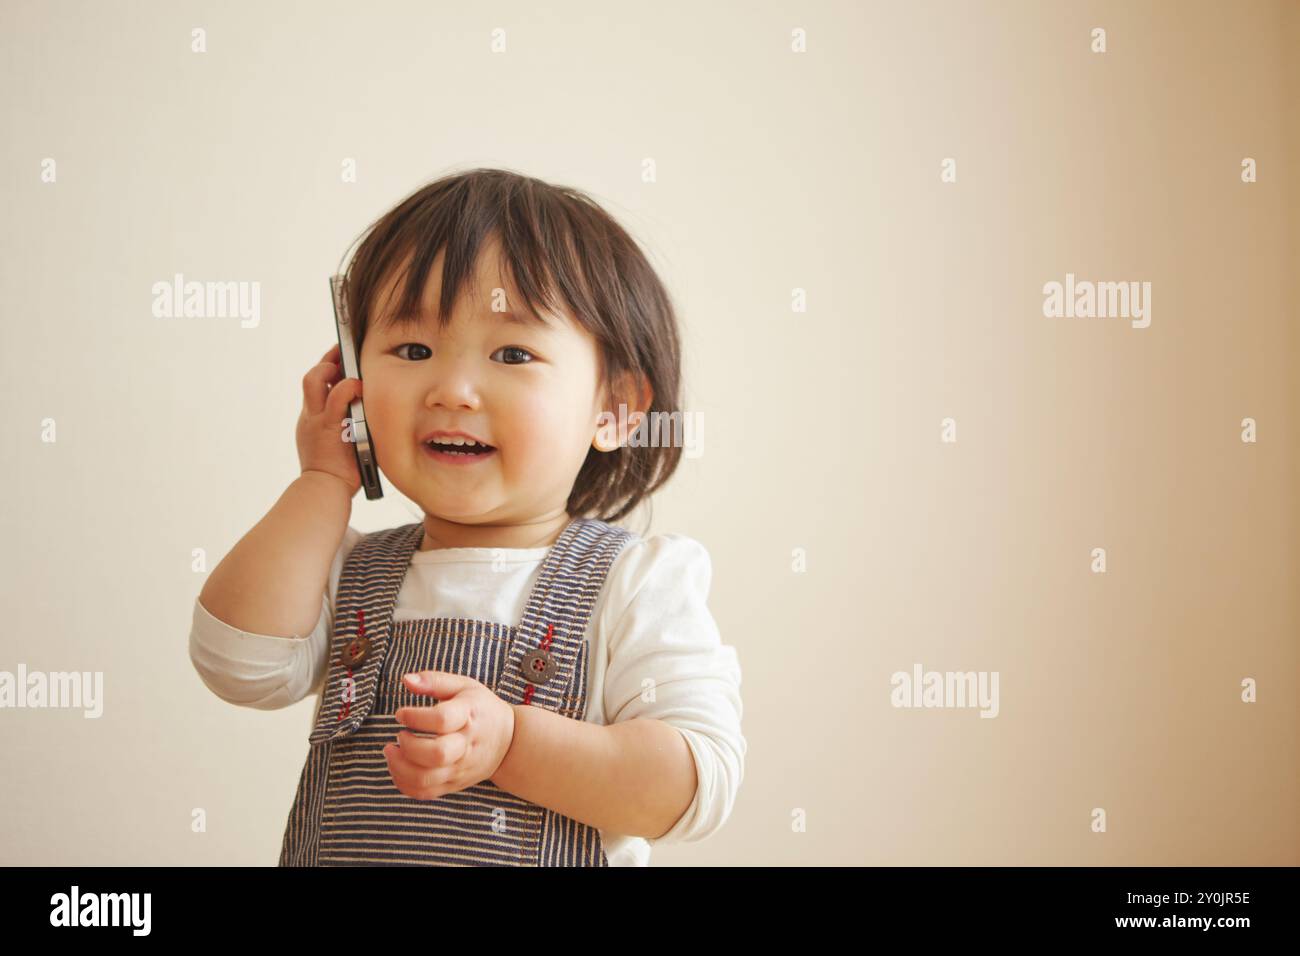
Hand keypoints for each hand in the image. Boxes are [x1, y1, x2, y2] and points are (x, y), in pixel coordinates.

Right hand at [296, 342, 363, 495]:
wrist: (324, 490)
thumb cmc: (337, 472)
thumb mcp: (336, 443)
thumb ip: (345, 424)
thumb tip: (367, 411)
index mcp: (312, 419)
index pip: (316, 386)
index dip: (328, 369)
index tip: (340, 358)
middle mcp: (310, 415)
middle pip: (311, 377)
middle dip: (327, 360)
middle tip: (343, 350)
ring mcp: (316, 419)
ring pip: (314, 379)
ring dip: (330, 367)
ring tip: (347, 364)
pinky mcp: (327, 426)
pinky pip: (335, 399)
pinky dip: (346, 388)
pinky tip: (358, 383)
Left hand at [384, 671, 516, 799]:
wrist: (509, 742)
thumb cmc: (481, 710)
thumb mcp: (464, 686)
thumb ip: (434, 681)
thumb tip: (406, 679)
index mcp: (469, 716)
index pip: (442, 720)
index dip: (415, 717)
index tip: (402, 713)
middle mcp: (466, 746)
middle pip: (436, 754)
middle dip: (409, 746)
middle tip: (401, 735)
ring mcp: (460, 769)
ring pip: (425, 778)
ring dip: (399, 767)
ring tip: (392, 751)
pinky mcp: (453, 784)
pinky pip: (424, 792)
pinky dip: (404, 783)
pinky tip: (398, 766)